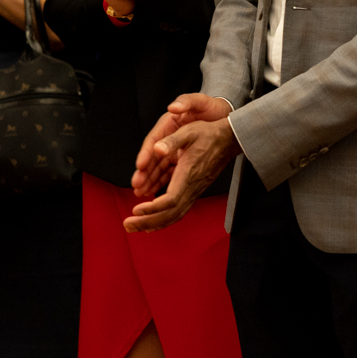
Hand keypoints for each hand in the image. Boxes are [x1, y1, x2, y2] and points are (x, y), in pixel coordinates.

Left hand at [125, 114, 240, 231]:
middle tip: (128, 224)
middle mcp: (192, 187)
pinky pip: (178, 211)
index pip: (171, 200)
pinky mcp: (193, 191)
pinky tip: (153, 221)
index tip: (137, 209)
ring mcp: (194, 191)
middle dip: (147, 221)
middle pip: (170, 213)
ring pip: (174, 215)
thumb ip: (172, 140)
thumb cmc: (208, 135)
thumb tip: (157, 148)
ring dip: (154, 223)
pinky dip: (164, 219)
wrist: (228, 140)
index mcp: (188, 174)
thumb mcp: (188, 131)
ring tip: (135, 226)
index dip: (153, 209)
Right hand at [131, 92, 232, 196]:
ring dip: (150, 179)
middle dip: (144, 172)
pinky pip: (169, 171)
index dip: (146, 153)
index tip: (141, 165)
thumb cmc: (209, 106)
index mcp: (168, 124)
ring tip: (142, 192)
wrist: (223, 114)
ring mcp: (174, 148)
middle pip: (153, 156)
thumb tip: (173, 107)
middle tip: (137, 184)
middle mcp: (168, 137)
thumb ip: (185, 102)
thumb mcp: (198, 102)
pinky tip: (155, 190)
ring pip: (158, 166)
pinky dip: (161, 181)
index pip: (153, 140)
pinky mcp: (182, 157)